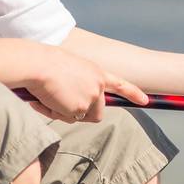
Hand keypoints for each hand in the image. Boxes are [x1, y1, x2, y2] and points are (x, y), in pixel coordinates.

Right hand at [23, 45, 147, 124]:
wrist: (37, 64)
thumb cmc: (44, 64)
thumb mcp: (69, 70)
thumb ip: (78, 85)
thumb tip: (72, 106)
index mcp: (96, 72)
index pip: (120, 84)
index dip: (133, 93)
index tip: (145, 101)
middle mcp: (98, 85)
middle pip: (97, 112)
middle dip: (82, 113)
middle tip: (60, 104)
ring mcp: (91, 97)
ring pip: (80, 117)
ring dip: (65, 113)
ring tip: (49, 97)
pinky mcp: (80, 108)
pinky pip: (67, 119)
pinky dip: (54, 113)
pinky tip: (45, 100)